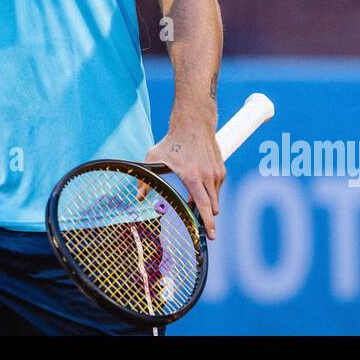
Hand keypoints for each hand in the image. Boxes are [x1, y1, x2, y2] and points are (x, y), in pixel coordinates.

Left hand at [139, 121, 224, 240]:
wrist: (193, 124)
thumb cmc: (171, 142)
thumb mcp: (153, 158)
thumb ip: (145, 179)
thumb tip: (138, 197)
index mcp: (192, 176)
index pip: (203, 205)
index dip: (207, 222)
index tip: (211, 235)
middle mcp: (208, 176)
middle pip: (212, 208)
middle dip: (207, 218)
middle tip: (198, 224)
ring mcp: (216, 173)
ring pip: (214, 200)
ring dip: (206, 204)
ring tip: (192, 198)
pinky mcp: (221, 170)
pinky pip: (216, 190)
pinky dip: (209, 193)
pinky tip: (198, 185)